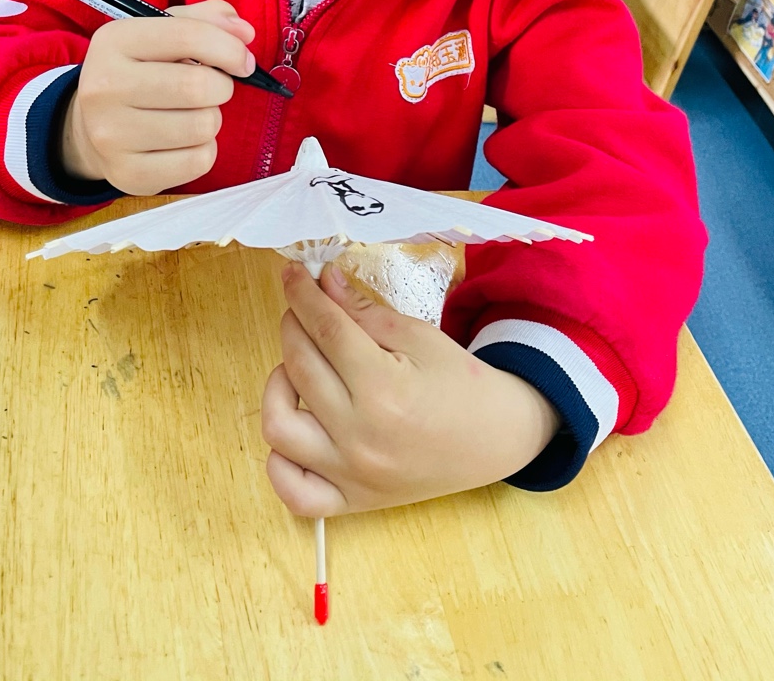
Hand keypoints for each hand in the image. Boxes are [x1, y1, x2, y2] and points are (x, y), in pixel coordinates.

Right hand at [60, 0, 256, 193]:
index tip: (242, 61)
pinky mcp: (128, 173)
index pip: (188, 36)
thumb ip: (206, 20)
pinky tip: (184, 141)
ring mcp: (111, 135)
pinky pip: (198, 162)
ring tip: (192, 114)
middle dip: (221, 87)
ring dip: (211, 119)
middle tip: (213, 89)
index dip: (230, 48)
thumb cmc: (141, 72)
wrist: (91, 127)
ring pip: (202, 126)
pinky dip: (204, 150)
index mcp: (114, 41)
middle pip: (197, 86)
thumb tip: (244, 33)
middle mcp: (104, 87)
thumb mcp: (163, 32)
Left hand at [261, 262, 560, 515]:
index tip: (291, 273)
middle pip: (299, 366)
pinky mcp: (352, 501)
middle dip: (293, 325)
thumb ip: (363, 311)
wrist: (496, 438)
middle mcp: (360, 436)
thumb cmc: (460, 383)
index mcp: (384, 389)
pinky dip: (280, 461)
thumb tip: (321, 282)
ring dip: (277, 386)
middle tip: (303, 310)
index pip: (325, 329)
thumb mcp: (418, 336)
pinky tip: (298, 426)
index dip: (302, 294)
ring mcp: (352, 474)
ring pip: (279, 427)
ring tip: (298, 368)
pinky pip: (292, 491)